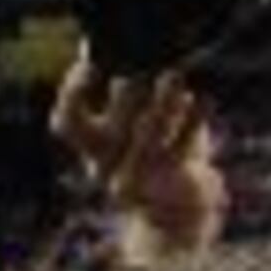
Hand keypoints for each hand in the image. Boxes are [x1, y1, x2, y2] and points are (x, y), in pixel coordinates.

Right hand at [51, 58, 223, 249]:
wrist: (177, 215)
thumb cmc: (158, 160)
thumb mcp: (137, 128)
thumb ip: (127, 98)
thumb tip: (127, 55)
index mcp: (94, 149)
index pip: (67, 122)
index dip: (72, 93)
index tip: (89, 64)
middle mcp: (105, 167)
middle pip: (102, 130)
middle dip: (123, 98)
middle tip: (144, 69)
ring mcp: (134, 179)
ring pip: (143, 135)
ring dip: (160, 102)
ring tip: (173, 76)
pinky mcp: (167, 184)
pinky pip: (180, 145)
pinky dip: (192, 120)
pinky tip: (202, 100)